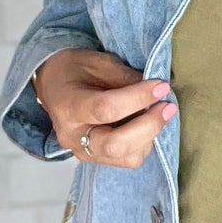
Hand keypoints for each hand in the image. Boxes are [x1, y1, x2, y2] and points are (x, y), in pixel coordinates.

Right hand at [32, 48, 176, 167]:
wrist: (54, 86)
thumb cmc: (74, 70)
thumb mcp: (97, 62)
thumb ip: (125, 78)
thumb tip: (156, 91)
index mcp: (68, 107)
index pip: (106, 109)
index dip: (138, 99)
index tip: (161, 87)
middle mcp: (73, 137)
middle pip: (115, 145)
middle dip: (149, 126)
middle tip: (168, 107)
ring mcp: (84, 153)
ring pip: (126, 157)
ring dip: (150, 136)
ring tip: (159, 112)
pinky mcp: (97, 159)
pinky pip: (128, 160)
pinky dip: (145, 143)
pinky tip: (148, 124)